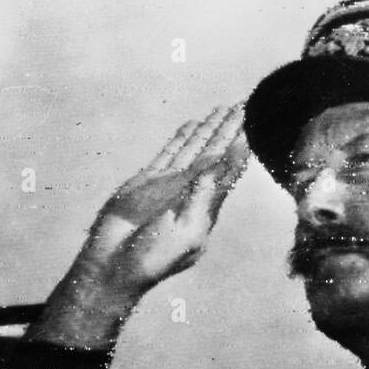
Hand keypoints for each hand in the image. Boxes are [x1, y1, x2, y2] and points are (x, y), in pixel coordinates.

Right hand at [74, 103, 249, 297]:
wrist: (113, 264)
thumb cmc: (153, 258)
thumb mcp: (186, 232)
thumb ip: (202, 197)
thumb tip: (220, 163)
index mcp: (205, 209)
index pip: (227, 172)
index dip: (240, 148)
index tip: (255, 124)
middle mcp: (190, 194)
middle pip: (214, 154)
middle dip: (229, 131)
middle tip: (245, 104)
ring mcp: (169, 186)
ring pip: (193, 149)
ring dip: (209, 129)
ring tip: (224, 108)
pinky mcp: (147, 181)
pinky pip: (168, 152)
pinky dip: (181, 138)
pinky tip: (192, 124)